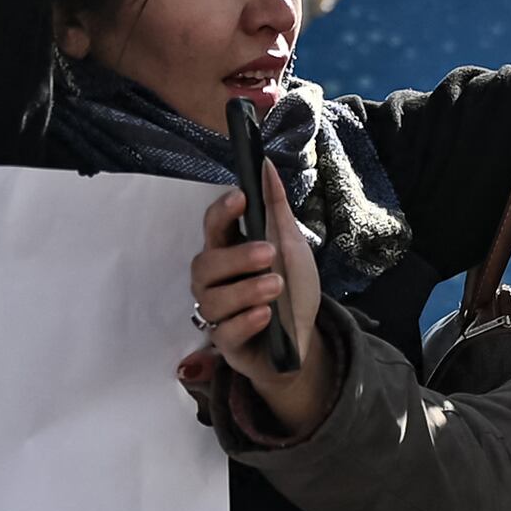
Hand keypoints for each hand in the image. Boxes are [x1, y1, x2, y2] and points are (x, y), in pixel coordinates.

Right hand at [190, 181, 339, 442]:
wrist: (304, 338)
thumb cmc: (292, 288)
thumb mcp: (292, 245)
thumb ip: (276, 208)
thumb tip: (267, 166)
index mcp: (228, 251)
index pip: (213, 227)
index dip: (222, 211)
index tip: (240, 196)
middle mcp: (215, 281)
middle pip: (205, 264)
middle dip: (236, 257)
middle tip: (269, 253)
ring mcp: (218, 313)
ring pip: (213, 300)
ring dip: (246, 290)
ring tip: (276, 286)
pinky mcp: (227, 344)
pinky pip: (225, 333)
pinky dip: (245, 321)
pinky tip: (266, 314)